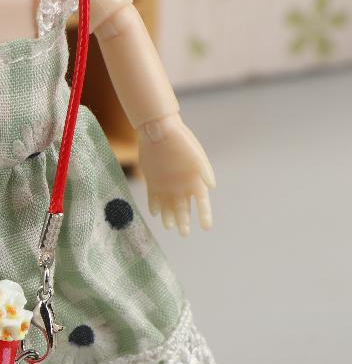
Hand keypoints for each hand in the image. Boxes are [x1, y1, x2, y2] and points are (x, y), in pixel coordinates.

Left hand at [138, 115, 215, 236]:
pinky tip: (155, 213)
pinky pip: (153, 199)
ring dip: (169, 218)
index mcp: (195, 181)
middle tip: (183, 233)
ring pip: (168, 207)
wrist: (159, 130)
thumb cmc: (181, 141)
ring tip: (169, 227)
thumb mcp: (195, 154)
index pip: (202, 203)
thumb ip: (203, 170)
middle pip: (184, 209)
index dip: (205, 216)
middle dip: (184, 222)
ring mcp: (166, 186)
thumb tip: (211, 187)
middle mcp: (181, 186)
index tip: (206, 228)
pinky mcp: (152, 183)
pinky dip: (154, 206)